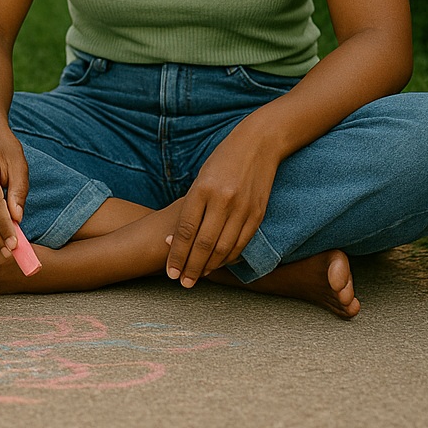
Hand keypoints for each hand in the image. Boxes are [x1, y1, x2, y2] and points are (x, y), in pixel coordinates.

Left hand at [164, 131, 278, 287]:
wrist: (258, 144)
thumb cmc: (221, 160)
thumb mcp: (200, 179)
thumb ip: (190, 208)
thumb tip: (173, 239)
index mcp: (202, 189)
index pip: (185, 230)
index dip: (176, 254)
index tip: (169, 272)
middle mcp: (223, 200)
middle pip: (204, 244)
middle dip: (191, 267)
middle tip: (182, 283)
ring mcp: (243, 208)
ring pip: (224, 248)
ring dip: (209, 266)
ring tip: (197, 277)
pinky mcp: (258, 213)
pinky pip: (242, 243)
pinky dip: (229, 258)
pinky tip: (218, 264)